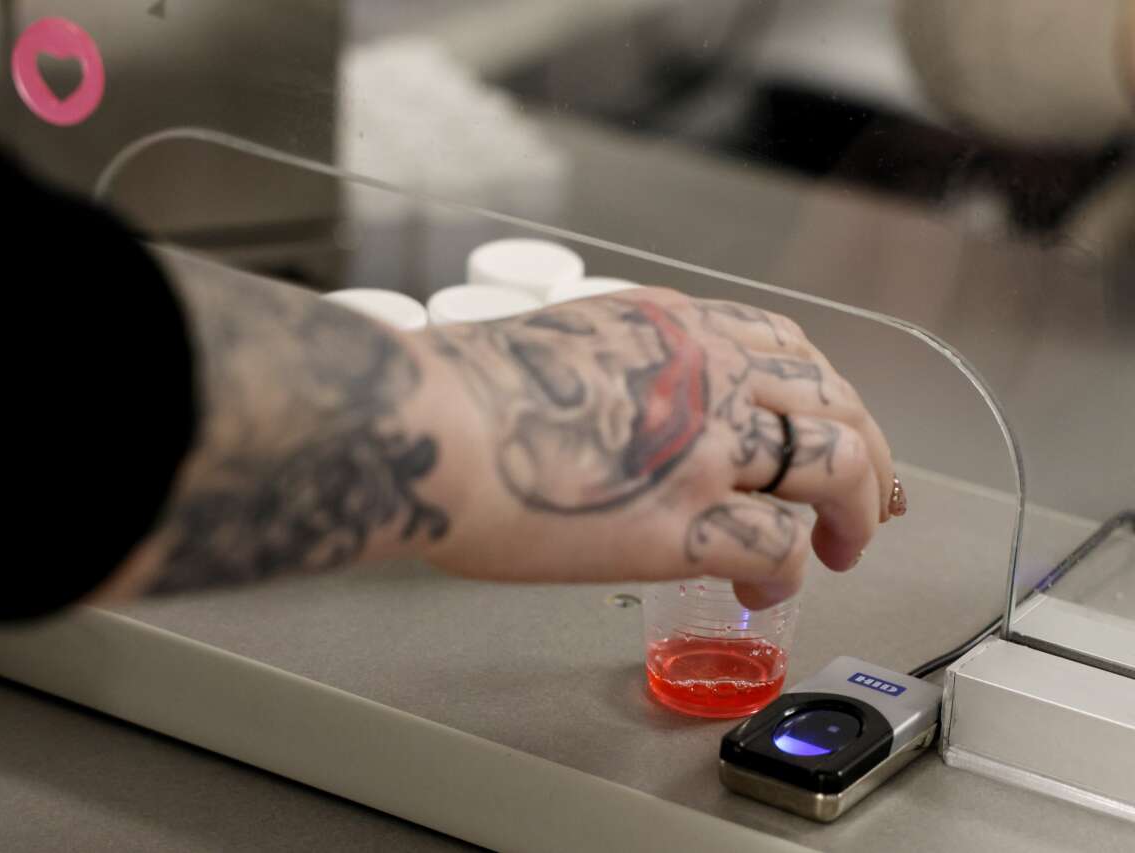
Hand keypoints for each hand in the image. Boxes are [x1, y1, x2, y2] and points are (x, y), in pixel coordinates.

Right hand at [416, 287, 898, 607]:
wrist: (429, 426)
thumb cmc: (465, 389)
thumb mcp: (567, 341)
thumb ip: (628, 366)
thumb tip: (639, 409)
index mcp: (678, 326)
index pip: (791, 347)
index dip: (829, 395)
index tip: (838, 423)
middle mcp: (709, 373)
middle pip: (836, 406)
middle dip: (867, 457)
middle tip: (868, 501)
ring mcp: (705, 447)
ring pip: (836, 468)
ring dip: (850, 515)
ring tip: (841, 549)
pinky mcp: (684, 524)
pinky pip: (777, 544)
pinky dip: (786, 569)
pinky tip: (767, 588)